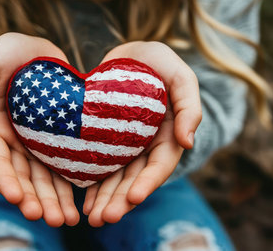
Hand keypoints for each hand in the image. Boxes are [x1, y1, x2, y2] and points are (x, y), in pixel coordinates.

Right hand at [0, 33, 78, 226]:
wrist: (37, 50)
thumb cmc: (8, 53)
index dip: (6, 180)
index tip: (18, 198)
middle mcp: (14, 141)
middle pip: (23, 177)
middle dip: (35, 199)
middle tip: (50, 218)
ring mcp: (35, 143)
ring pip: (44, 177)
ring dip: (54, 199)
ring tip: (66, 219)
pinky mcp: (57, 140)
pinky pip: (62, 165)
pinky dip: (69, 184)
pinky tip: (80, 203)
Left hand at [83, 41, 201, 226]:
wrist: (132, 54)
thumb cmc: (160, 63)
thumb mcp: (181, 77)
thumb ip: (190, 107)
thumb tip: (189, 142)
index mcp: (169, 136)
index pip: (159, 166)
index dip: (148, 183)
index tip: (134, 198)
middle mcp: (147, 146)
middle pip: (135, 179)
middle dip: (121, 200)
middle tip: (104, 218)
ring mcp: (126, 146)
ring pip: (116, 178)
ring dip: (105, 198)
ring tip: (91, 216)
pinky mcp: (107, 140)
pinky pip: (99, 164)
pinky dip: (92, 182)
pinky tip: (82, 198)